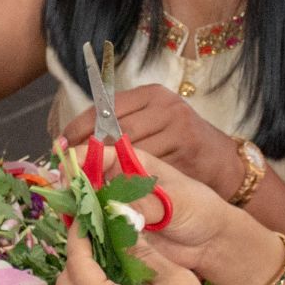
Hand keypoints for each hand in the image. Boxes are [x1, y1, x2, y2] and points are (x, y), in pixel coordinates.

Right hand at [53, 141, 248, 275]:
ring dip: (74, 207)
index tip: (67, 167)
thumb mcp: (177, 201)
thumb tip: (117, 208)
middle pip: (85, 176)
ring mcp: (114, 206)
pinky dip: (82, 230)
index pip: (100, 152)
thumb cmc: (200, 210)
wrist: (210, 242)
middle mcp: (119, 182)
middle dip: (71, 182)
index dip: (80, 157)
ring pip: (84, 202)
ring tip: (68, 214)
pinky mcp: (114, 231)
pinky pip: (92, 228)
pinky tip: (78, 232)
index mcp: (134, 163)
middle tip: (63, 193)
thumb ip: (146, 204)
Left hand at [58, 84, 244, 197]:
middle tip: (67, 168)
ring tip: (85, 181)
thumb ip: (121, 130)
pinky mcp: (186, 148)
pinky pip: (148, 166)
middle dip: (86, 149)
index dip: (78, 127)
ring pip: (128, 148)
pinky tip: (113, 190)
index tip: (59, 144)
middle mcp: (164, 105)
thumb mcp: (153, 127)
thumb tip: (74, 144)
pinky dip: (128, 180)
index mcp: (151, 94)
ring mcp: (177, 124)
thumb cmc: (182, 147)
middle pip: (114, 127)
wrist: (226, 165)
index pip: (105, 108)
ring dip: (104, 168)